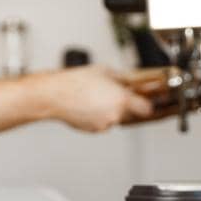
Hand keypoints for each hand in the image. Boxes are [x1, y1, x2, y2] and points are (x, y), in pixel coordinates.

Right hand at [34, 66, 152, 132]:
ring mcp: (104, 124)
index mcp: (122, 100)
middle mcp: (116, 115)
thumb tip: (132, 81)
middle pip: (131, 114)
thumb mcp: (104, 71)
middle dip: (126, 105)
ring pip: (115, 118)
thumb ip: (123, 78)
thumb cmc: (75, 81)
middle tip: (116, 95)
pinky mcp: (93, 130)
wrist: (54, 95)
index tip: (146, 101)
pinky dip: (98, 115)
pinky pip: (102, 123)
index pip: (146, 109)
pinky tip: (87, 105)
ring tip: (95, 98)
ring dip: (110, 110)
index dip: (147, 105)